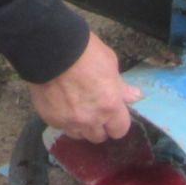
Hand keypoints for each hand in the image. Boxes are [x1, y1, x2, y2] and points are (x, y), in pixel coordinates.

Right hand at [28, 33, 142, 141]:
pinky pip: (60, 126)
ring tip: (75, 109)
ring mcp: (69, 121)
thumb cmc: (85, 51)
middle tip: (93, 110)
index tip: (112, 114)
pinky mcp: (50, 118)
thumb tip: (136, 97)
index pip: (120, 130)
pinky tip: (59, 103)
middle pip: (98, 137)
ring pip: (78, 135)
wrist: (51, 47)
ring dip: (80, 126)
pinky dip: (62, 118)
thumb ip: (121, 87)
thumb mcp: (110, 64)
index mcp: (110, 106)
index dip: (116, 123)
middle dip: (98, 126)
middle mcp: (90, 119)